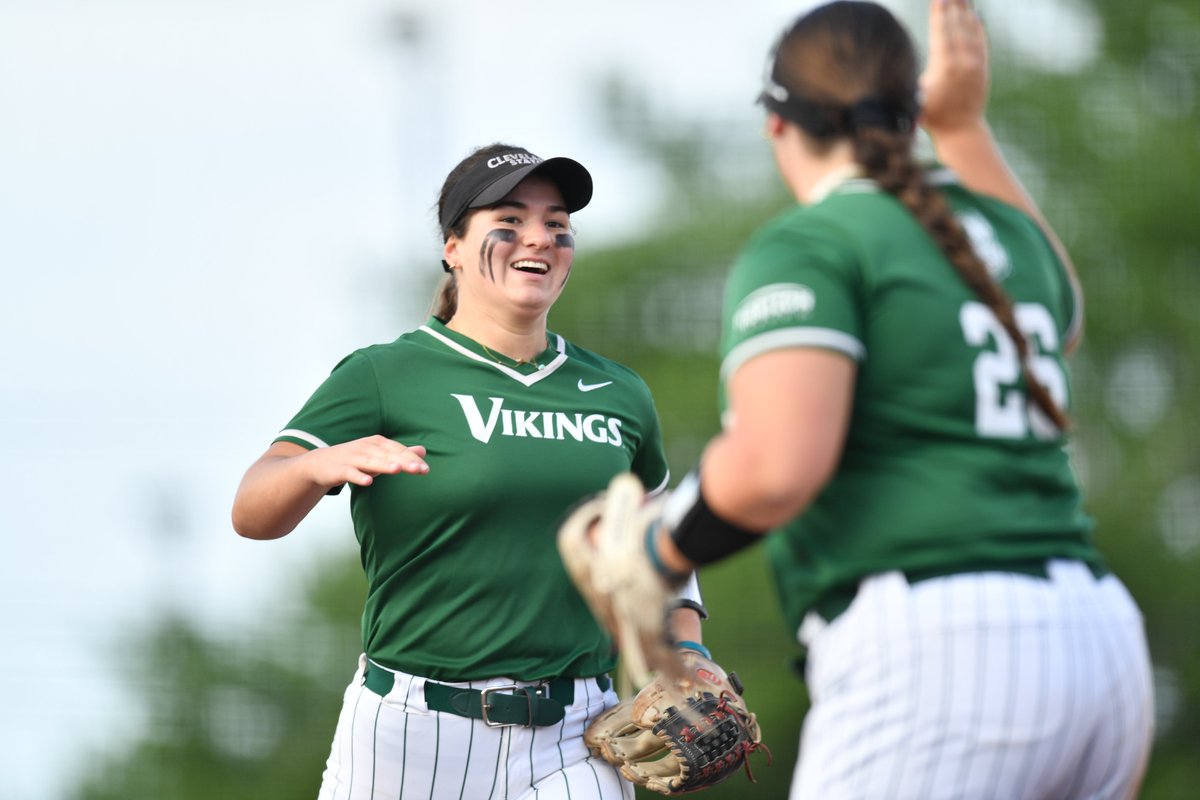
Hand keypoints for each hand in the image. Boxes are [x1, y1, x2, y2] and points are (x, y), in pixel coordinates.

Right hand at [304, 435, 428, 488]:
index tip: (425, 469)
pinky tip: (368, 482)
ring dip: (383, 465)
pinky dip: (358, 476)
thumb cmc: (356, 459)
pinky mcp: (339, 470)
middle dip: (403, 461)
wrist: (320, 463)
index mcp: (377, 443)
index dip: (411, 459)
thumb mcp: (379, 455)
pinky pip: (350, 473)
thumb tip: (423, 451)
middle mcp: (365, 447)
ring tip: (397, 470)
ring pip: (369, 461)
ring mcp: (351, 458)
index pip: (397, 450)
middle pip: (387, 455)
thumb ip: (401, 454)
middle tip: (419, 469)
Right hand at [919, 0, 988, 136]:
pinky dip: (977, 26)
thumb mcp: (917, 99)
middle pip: (956, 27)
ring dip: (964, 11)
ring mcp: (976, 64)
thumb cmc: (933, 117)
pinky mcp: (983, 67)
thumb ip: (916, 81)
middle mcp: (963, 62)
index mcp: (945, 68)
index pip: (942, 34)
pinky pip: (980, 41)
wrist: (961, 131)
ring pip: (970, 31)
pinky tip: (974, 15)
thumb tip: (901, 69)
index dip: (940, 15)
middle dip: (952, 6)